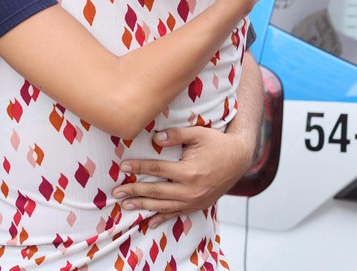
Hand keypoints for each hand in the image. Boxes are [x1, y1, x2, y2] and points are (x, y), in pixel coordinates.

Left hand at [114, 124, 254, 226]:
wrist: (239, 159)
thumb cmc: (217, 143)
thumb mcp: (197, 133)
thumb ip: (175, 135)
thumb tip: (155, 138)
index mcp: (189, 172)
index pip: (157, 169)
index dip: (139, 167)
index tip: (122, 167)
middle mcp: (191, 190)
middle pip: (157, 192)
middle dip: (135, 192)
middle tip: (116, 193)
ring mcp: (195, 200)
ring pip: (164, 206)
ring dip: (144, 206)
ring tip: (126, 206)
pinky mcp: (198, 205)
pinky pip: (177, 214)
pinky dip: (163, 218)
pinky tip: (150, 221)